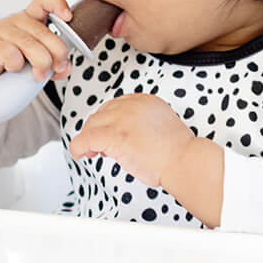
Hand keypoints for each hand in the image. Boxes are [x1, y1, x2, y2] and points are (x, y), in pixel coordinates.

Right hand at [0, 0, 74, 100]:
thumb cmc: (9, 68)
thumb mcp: (38, 64)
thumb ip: (54, 63)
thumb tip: (65, 67)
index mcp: (29, 21)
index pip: (44, 3)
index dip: (58, 6)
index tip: (68, 17)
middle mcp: (15, 22)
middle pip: (45, 32)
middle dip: (57, 54)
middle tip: (56, 69)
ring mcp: (0, 31)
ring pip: (31, 45)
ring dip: (41, 64)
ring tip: (38, 75)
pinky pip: (12, 54)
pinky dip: (17, 65)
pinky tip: (11, 68)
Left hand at [69, 93, 195, 187]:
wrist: (184, 161)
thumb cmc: (176, 151)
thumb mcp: (158, 125)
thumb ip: (139, 123)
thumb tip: (121, 133)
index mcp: (144, 100)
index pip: (113, 106)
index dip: (106, 122)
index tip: (106, 132)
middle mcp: (131, 105)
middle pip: (100, 115)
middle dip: (97, 131)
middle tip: (99, 147)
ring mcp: (121, 119)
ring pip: (91, 126)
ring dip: (89, 140)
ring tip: (93, 153)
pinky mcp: (113, 135)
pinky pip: (86, 139)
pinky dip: (78, 147)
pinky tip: (80, 154)